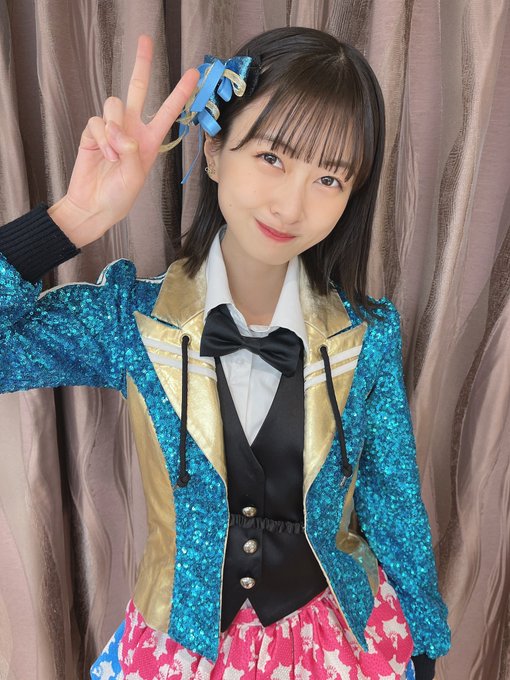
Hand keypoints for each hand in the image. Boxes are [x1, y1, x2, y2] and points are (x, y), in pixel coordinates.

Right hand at [49, 34, 198, 247]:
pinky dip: (101, 138)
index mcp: (149, 140)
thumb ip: (132, 152)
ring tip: (114, 152)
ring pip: (114, 104)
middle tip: (145, 40)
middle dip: (141, 64)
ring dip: (114, 127)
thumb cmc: (120, 196)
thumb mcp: (136, 176)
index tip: (194, 74)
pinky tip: (103, 155)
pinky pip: (97, 121)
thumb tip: (121, 133)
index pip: (167, 111)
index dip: (180, 92)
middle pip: (136, 88)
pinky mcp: (93, 132)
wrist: (94, 205)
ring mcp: (111, 129)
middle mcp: (131, 129)